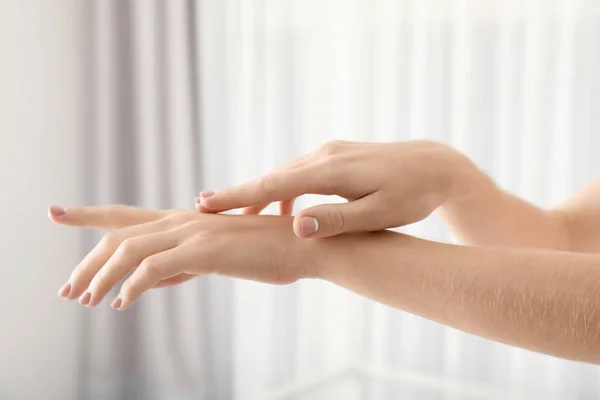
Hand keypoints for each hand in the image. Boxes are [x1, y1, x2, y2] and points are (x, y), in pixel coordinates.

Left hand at [49, 205, 310, 309]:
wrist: (304, 245)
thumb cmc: (267, 252)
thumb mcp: (216, 259)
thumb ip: (181, 266)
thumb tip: (152, 281)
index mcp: (184, 221)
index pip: (126, 215)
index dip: (88, 214)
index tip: (56, 213)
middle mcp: (182, 220)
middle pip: (118, 234)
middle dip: (85, 262)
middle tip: (67, 289)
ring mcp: (192, 232)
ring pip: (129, 250)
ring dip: (101, 277)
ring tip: (86, 301)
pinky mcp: (204, 250)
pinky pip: (155, 269)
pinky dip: (132, 286)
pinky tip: (122, 304)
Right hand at [196, 140, 469, 237]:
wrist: (436, 165)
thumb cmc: (412, 195)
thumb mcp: (379, 214)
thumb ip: (336, 220)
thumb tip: (295, 226)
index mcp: (331, 171)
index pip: (273, 185)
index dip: (238, 196)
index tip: (205, 204)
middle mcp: (324, 156)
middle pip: (272, 178)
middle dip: (240, 195)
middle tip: (204, 211)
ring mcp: (330, 152)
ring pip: (285, 176)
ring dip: (262, 194)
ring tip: (238, 217)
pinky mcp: (337, 155)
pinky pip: (301, 173)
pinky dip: (286, 190)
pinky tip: (285, 211)